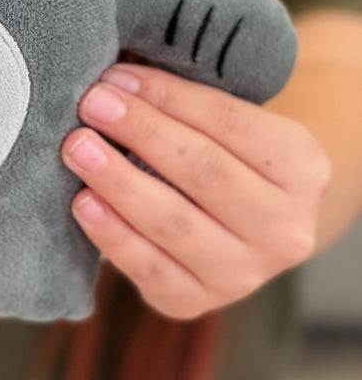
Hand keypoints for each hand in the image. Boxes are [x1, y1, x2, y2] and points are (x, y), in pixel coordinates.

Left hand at [61, 63, 330, 318]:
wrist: (239, 225)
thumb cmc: (222, 156)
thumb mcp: (227, 125)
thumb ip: (182, 104)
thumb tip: (114, 82)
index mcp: (301, 167)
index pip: (227, 122)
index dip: (166, 96)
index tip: (115, 78)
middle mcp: (284, 227)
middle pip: (203, 171)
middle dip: (141, 132)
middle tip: (91, 105)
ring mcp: (244, 273)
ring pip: (174, 223)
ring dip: (118, 181)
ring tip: (78, 149)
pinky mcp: (197, 301)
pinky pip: (148, 267)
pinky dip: (112, 233)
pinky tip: (83, 202)